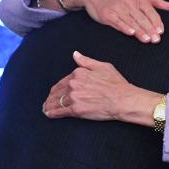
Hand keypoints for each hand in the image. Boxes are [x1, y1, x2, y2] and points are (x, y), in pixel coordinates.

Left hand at [43, 51, 162, 126]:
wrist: (123, 99)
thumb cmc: (116, 84)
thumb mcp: (102, 66)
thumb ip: (86, 61)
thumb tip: (75, 54)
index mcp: (78, 73)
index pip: (62, 81)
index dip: (56, 88)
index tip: (53, 92)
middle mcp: (73, 84)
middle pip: (56, 91)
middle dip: (50, 97)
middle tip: (46, 102)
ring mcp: (74, 97)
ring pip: (56, 101)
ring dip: (49, 105)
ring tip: (46, 109)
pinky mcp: (76, 110)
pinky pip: (60, 111)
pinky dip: (52, 113)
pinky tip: (48, 114)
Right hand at [61, 0, 168, 43]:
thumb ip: (156, 1)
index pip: (150, 11)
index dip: (156, 22)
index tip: (161, 32)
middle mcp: (129, 2)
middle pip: (142, 18)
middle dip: (150, 29)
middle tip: (156, 40)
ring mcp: (118, 8)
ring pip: (131, 21)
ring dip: (139, 31)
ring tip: (147, 40)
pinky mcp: (107, 14)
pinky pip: (117, 22)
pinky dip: (124, 27)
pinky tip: (130, 33)